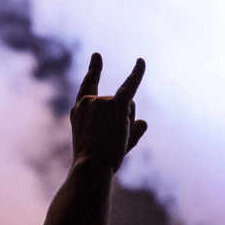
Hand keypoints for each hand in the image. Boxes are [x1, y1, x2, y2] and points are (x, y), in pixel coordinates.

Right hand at [71, 53, 146, 171]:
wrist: (91, 168)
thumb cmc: (97, 164)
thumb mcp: (107, 148)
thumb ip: (128, 134)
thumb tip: (144, 122)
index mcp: (79, 112)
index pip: (88, 86)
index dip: (93, 71)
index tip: (97, 56)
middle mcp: (89, 102)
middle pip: (118, 104)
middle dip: (123, 121)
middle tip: (110, 143)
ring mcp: (101, 102)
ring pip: (128, 108)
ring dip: (128, 125)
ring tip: (115, 141)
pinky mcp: (115, 106)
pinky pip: (129, 85)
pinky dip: (137, 73)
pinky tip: (141, 61)